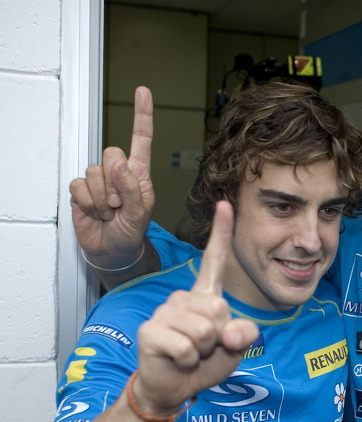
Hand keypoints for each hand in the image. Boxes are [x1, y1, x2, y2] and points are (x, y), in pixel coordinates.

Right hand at [70, 86, 154, 267]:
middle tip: (120, 204)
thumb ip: (132, 187)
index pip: (141, 139)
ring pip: (94, 172)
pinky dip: (88, 203)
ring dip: (102, 198)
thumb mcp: (140, 213)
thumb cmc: (131, 232)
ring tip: (110, 212)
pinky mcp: (81, 190)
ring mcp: (99, 180)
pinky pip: (78, 186)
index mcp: (139, 173)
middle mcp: (119, 172)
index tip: (142, 92)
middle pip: (111, 153)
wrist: (112, 250)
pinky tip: (96, 212)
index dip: (141, 115)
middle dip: (115, 182)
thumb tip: (118, 164)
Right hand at [133, 201, 258, 414]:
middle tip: (205, 347)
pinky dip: (189, 361)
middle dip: (219, 337)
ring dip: (204, 351)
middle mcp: (183, 298)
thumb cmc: (205, 364)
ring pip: (204, 330)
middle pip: (219, 309)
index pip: (214, 260)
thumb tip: (233, 331)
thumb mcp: (234, 349)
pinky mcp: (150, 330)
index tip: (225, 204)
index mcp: (205, 296)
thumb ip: (243, 336)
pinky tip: (178, 360)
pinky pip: (186, 346)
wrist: (173, 388)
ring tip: (191, 354)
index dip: (220, 233)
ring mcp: (165, 312)